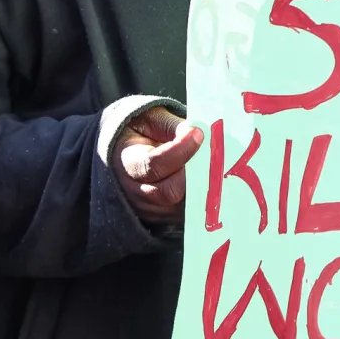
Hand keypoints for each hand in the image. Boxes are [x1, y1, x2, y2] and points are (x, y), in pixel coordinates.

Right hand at [114, 106, 203, 223]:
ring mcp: (148, 209)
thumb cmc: (144, 133)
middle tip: (210, 153)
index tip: (199, 133)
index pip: (153, 165)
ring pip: (181, 207)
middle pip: (169, 192)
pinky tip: (210, 179)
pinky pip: (187, 214)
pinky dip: (201, 198)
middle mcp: (133, 192)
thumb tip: (194, 132)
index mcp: (127, 162)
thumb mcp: (152, 120)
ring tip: (212, 165)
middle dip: (194, 172)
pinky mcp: (164, 218)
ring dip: (200, 186)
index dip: (180, 150)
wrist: (130, 153)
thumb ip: (172, 126)